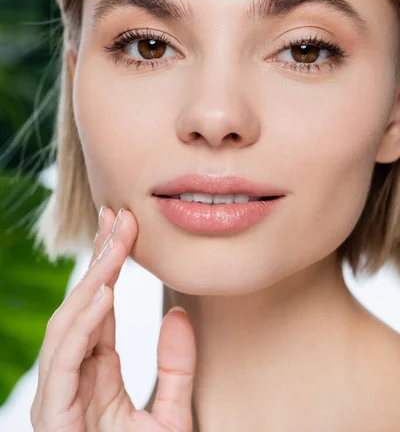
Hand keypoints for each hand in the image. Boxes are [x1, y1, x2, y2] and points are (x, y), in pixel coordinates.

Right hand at [30, 206, 196, 430]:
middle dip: (99, 259)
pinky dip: (83, 324)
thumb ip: (176, 370)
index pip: (100, 309)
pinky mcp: (54, 418)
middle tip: (118, 215)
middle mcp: (74, 380)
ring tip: (117, 240)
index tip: (126, 226)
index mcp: (96, 376)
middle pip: (83, 307)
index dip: (111, 267)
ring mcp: (61, 397)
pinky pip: (65, 360)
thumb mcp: (172, 420)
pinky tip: (105, 291)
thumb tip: (181, 314)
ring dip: (93, 279)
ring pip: (70, 324)